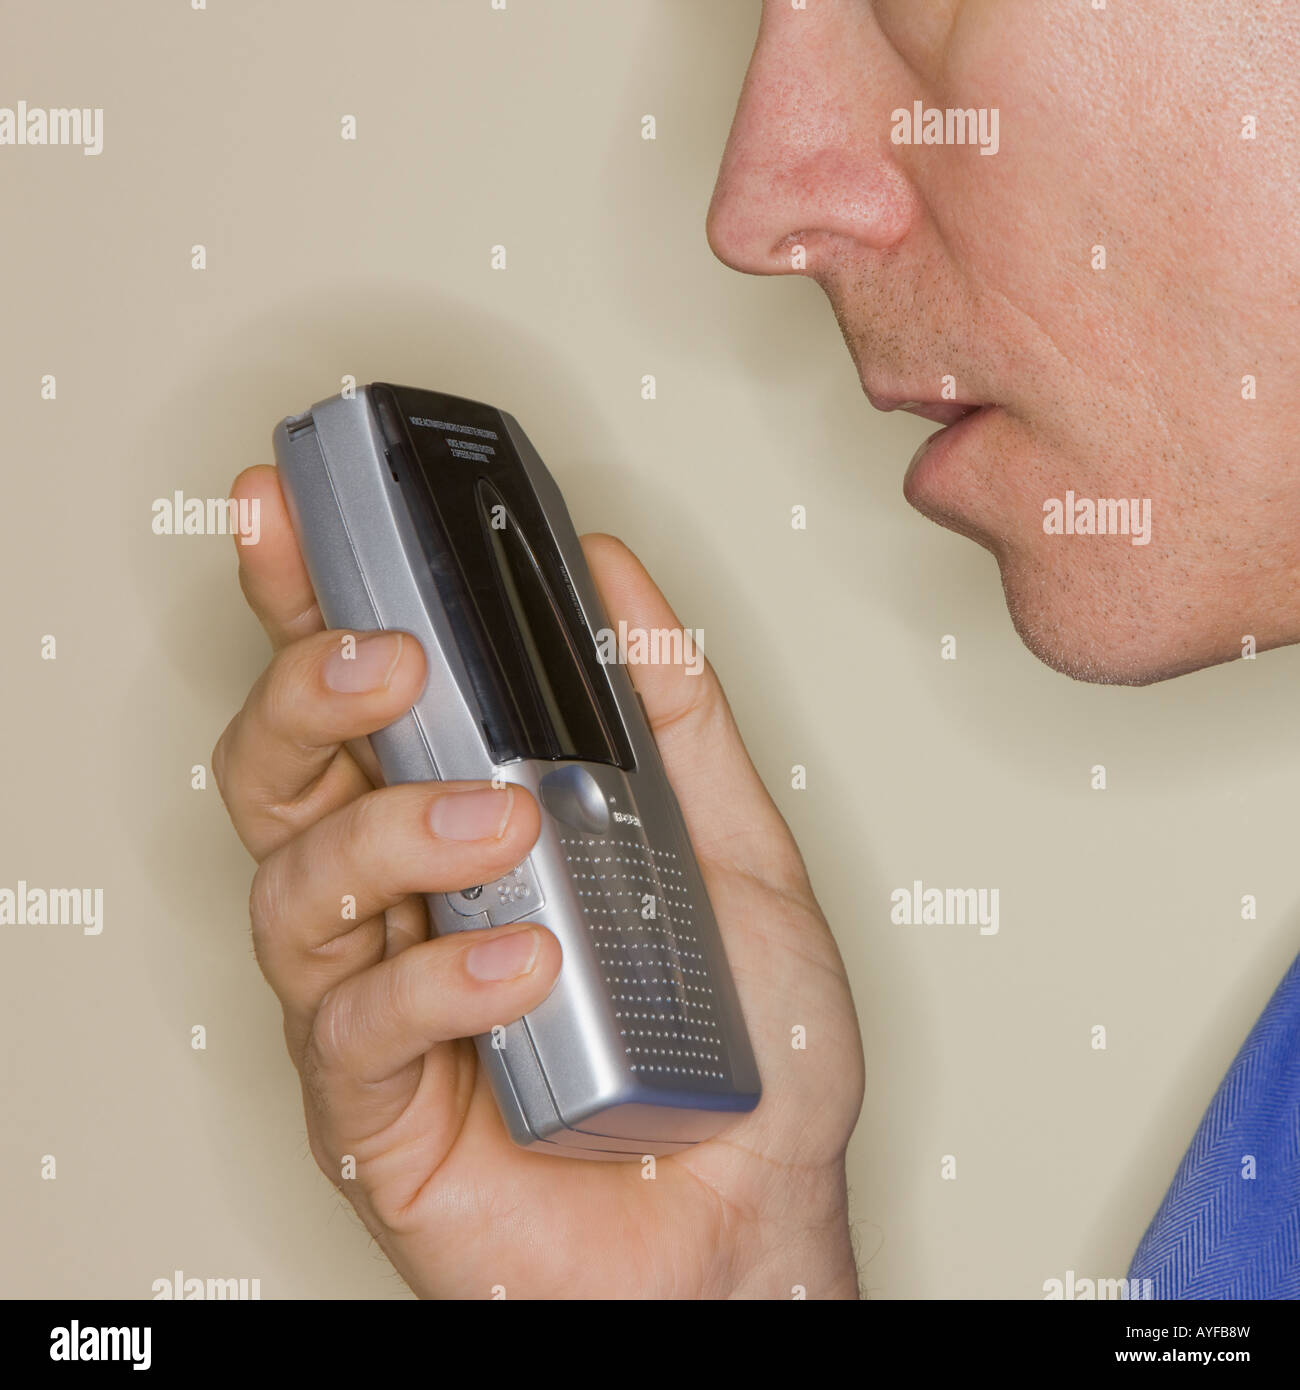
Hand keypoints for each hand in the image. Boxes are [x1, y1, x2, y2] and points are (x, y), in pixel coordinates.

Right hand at [213, 464, 864, 1298]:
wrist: (757, 1218)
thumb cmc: (738, 1049)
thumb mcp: (730, 847)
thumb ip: (668, 715)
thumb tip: (615, 578)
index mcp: (460, 825)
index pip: (359, 696)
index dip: (308, 599)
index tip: (290, 509)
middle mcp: (398, 905)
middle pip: (278, 775)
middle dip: (307, 694)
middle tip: (387, 659)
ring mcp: (376, 1008)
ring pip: (294, 890)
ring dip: (388, 832)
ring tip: (498, 823)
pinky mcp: (374, 1117)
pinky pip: (356, 1031)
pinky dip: (433, 979)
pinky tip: (520, 960)